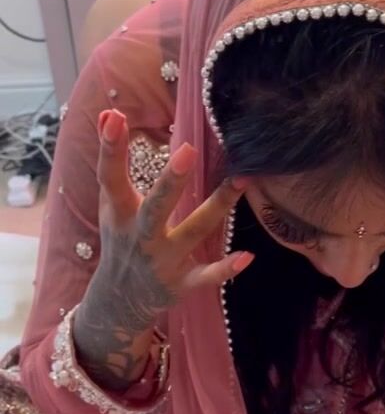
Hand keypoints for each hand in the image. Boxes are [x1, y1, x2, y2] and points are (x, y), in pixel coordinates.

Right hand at [94, 108, 252, 331]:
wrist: (120, 300)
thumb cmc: (121, 239)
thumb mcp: (111, 203)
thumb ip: (111, 160)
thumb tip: (107, 112)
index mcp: (120, 214)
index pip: (111, 177)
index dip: (111, 148)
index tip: (115, 116)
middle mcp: (141, 237)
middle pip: (156, 207)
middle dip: (171, 182)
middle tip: (189, 150)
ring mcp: (163, 261)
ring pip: (193, 232)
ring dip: (216, 207)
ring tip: (240, 180)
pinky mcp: (182, 283)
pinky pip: (207, 276)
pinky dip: (225, 269)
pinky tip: (247, 256)